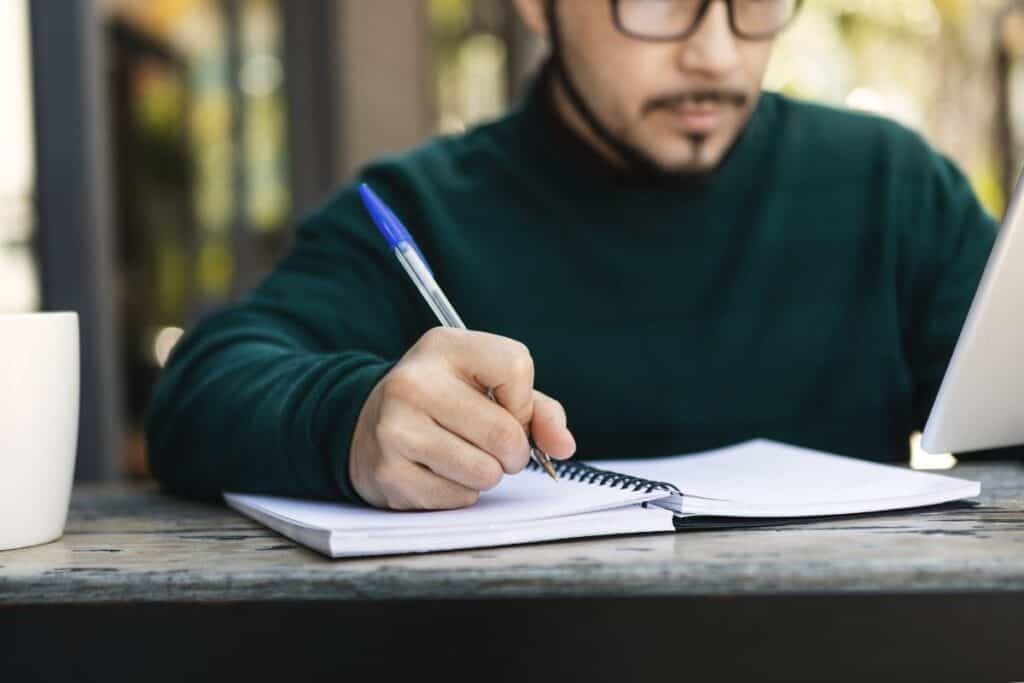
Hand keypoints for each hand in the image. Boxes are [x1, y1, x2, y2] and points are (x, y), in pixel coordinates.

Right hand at [349, 328, 576, 509]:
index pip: (516, 366)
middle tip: (497, 449)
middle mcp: (413, 382)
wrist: (367, 424)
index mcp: (444, 347)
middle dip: (514, 452)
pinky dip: (461, 493)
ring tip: (465, 458)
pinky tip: (439, 472)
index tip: (509, 410)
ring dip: (488, 475)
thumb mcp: (486, 384)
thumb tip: (563, 446)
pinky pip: (458, 498)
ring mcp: (395, 428)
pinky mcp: (388, 472)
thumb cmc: (442, 402)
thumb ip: (537, 409)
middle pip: (504, 432)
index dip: (525, 402)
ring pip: (484, 472)